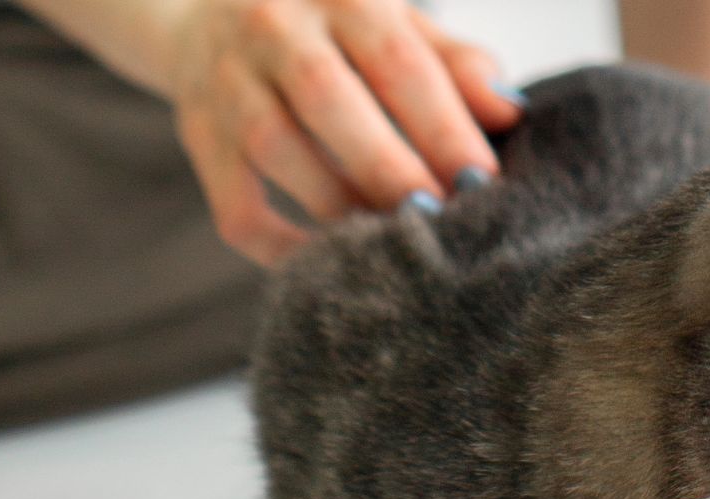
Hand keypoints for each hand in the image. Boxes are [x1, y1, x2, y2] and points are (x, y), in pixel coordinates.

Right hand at [166, 0, 524, 264]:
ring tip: (391, 243)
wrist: (205, 14)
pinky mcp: (198, 135)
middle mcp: (273, 25)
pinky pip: (234, 205)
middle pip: (328, 99)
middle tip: (438, 221)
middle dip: (390, 169)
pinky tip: (326, 264)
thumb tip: (511, 111)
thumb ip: (454, 63)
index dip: (442, 124)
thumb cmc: (329, 30)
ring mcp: (226, 80)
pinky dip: (279, 246)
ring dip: (339, 205)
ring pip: (276, 148)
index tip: (481, 181)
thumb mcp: (392, 23)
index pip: (395, 58)